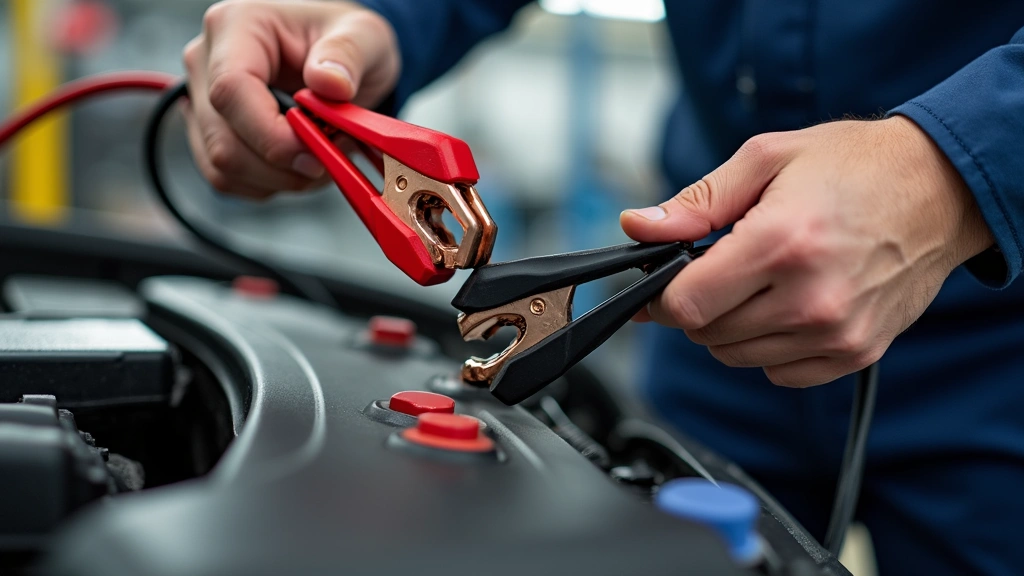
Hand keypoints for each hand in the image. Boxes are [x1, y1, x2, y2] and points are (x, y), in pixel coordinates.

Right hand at [182, 0, 399, 198]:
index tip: (315, 154)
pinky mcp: (209, 132)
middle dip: (282, 166)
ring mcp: (202, 100)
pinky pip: (228, 178)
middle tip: (328, 161)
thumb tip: (331, 85)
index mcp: (236, 26)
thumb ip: (348, 55)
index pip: (231, 90)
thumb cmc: (344, 40)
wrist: (337, 57)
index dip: (272, 135)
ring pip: (223, 166)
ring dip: (279, 179)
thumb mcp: (363, 35)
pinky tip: (300, 164)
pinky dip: (270, 184)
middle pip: (224, 139)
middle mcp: (207, 62)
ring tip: (320, 158)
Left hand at [620, 117, 993, 386]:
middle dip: (700, 303)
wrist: (943, 188)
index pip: (686, 305)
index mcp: (780, 243)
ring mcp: (837, 333)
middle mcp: (810, 298)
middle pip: (707, 335)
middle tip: (726, 267)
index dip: (662, 296)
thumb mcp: (766, 159)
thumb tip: (639, 227)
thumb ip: (696, 202)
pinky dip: (769, 346)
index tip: (665, 282)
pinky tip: (789, 304)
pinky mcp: (856, 353)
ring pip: (738, 356)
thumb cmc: (855, 166)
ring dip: (733, 326)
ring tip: (764, 280)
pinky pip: (779, 373)